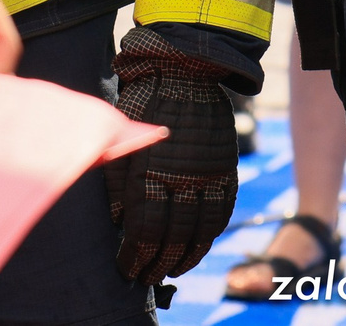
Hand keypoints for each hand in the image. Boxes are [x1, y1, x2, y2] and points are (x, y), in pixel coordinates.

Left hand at [104, 27, 240, 281]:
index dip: (136, 257)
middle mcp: (182, 178)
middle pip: (172, 238)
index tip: (128, 269)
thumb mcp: (122, 141)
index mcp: (151, 172)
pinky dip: (211, 234)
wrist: (185, 68)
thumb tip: (119, 223)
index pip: (143, 232)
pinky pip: (223, 210)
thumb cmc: (143, 101)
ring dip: (186, 256)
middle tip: (148, 277)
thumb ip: (120, 185)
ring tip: (173, 269)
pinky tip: (199, 245)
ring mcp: (208, 174)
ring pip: (200, 230)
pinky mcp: (226, 167)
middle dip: (158, 263)